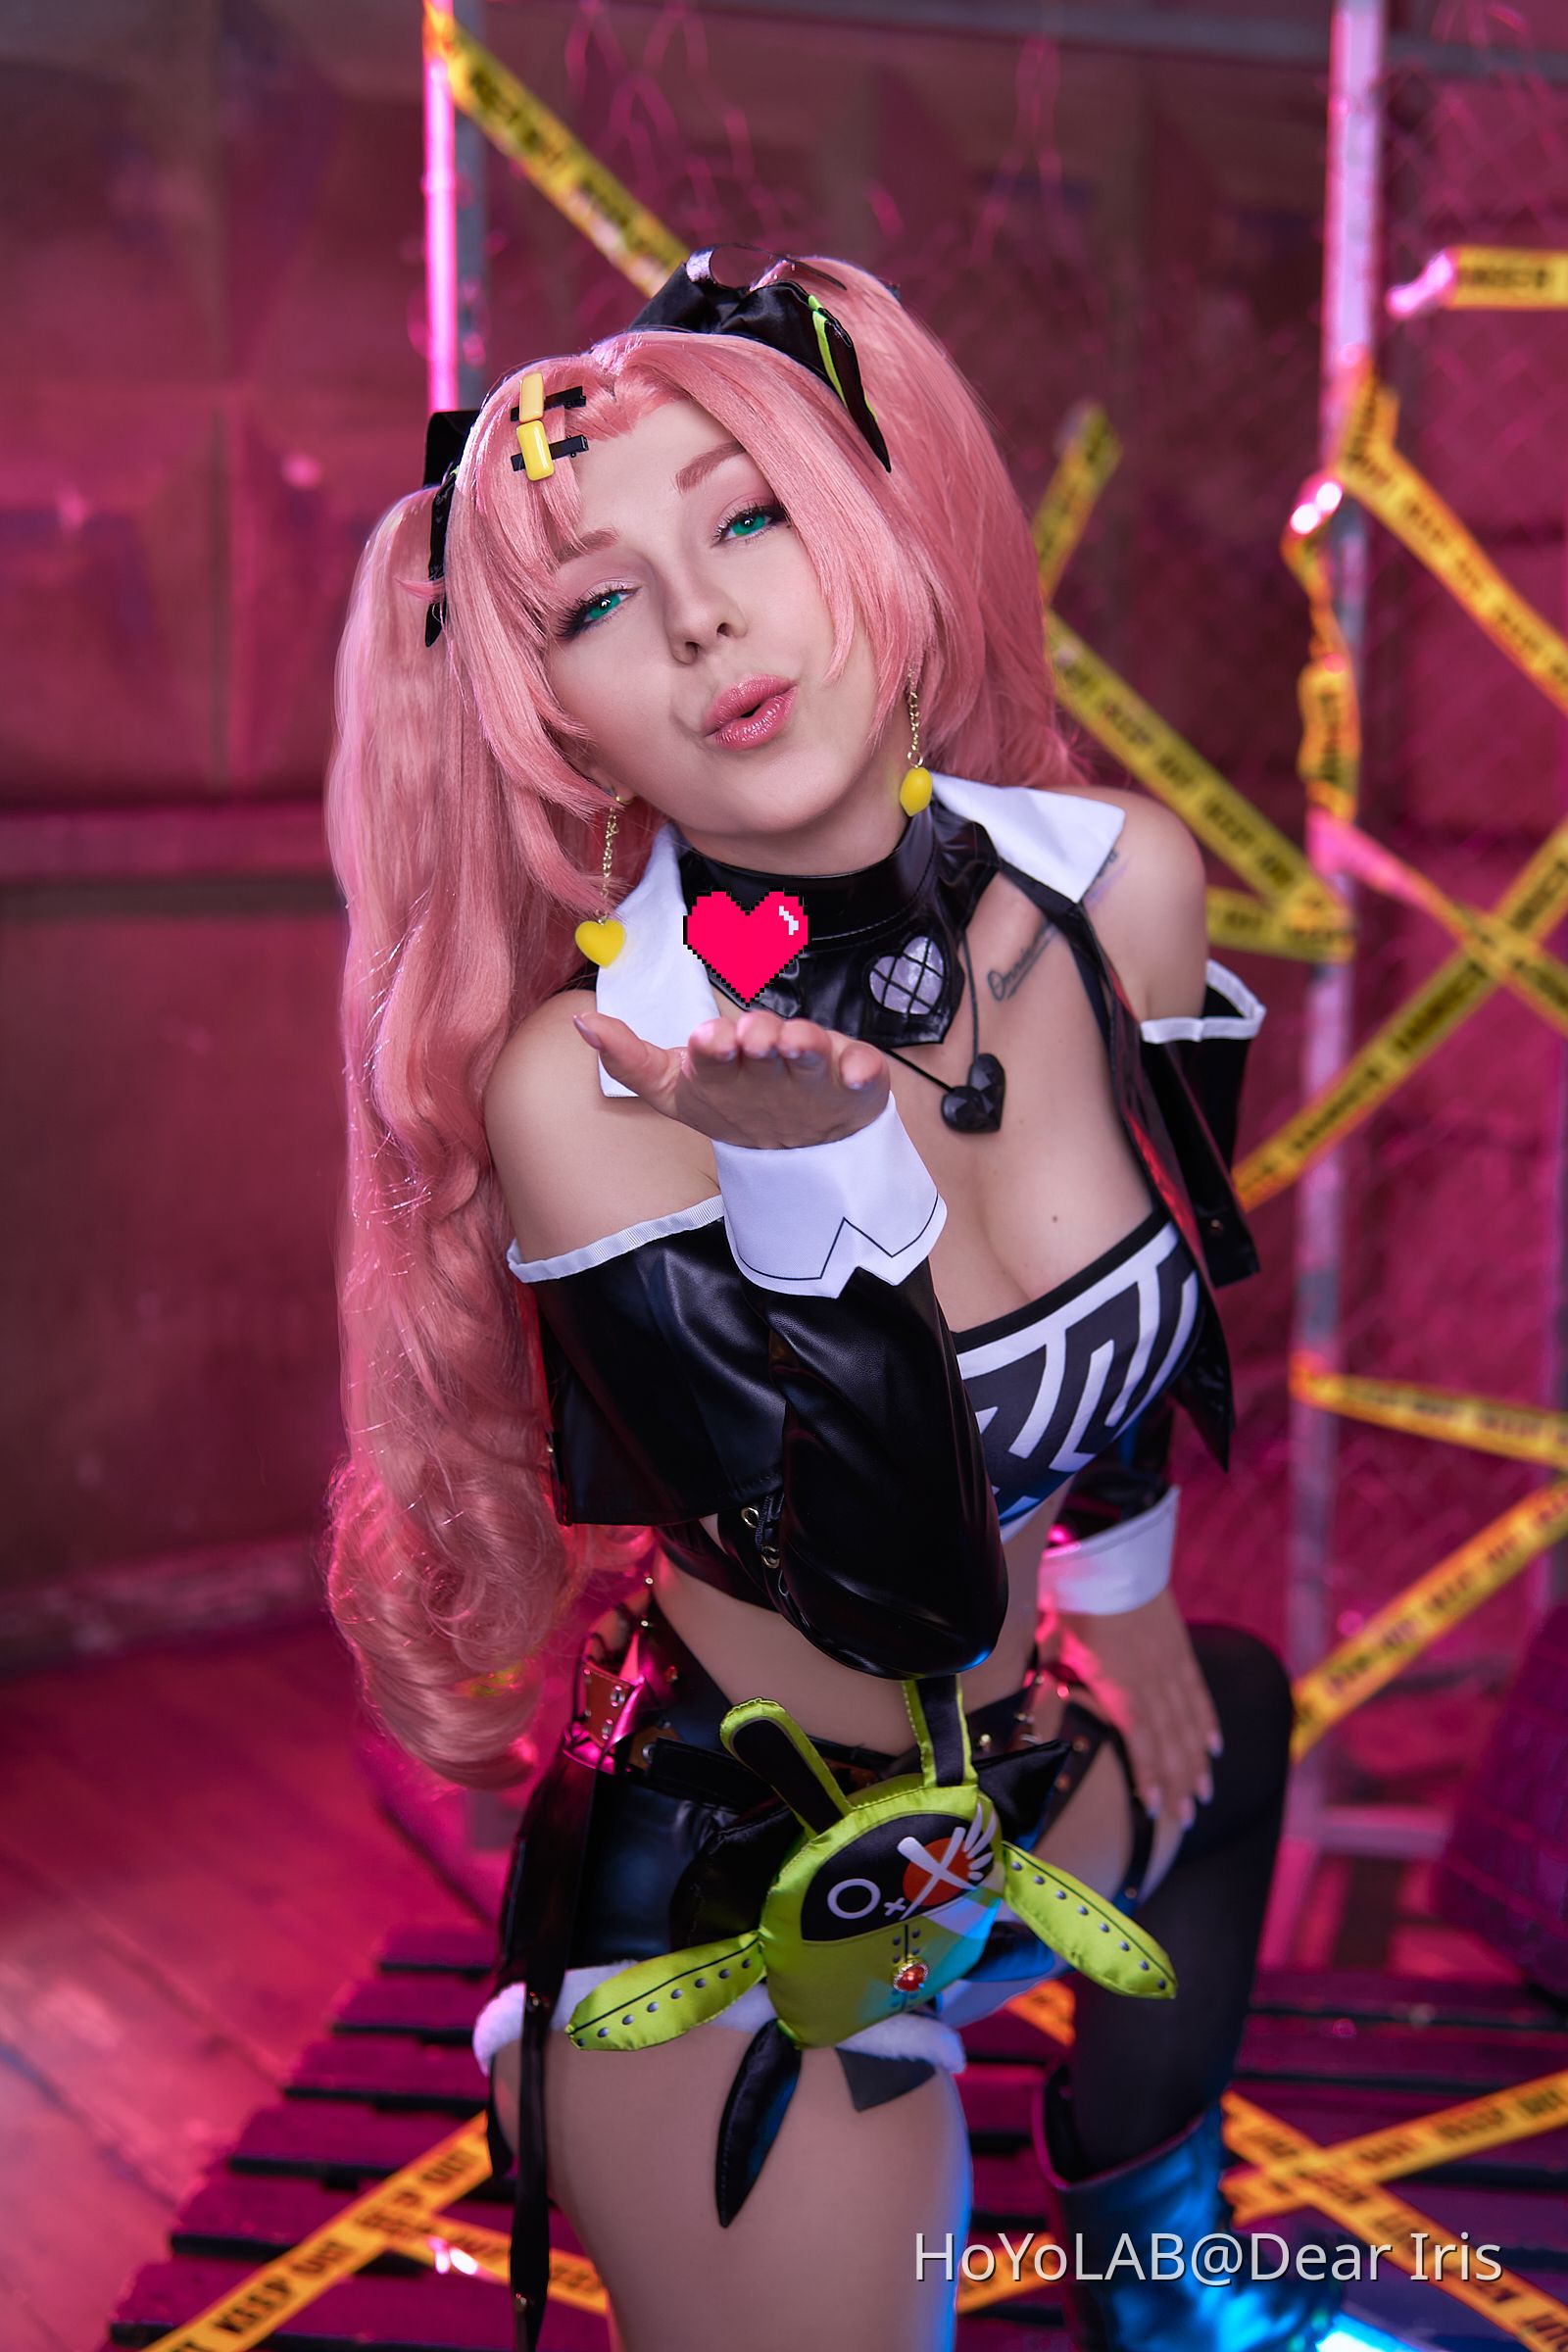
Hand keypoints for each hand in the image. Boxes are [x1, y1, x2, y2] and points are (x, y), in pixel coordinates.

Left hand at [571, 1005, 891, 1150]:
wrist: (797, 1141)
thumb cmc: (731, 1102)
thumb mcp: (673, 1089)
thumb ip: (629, 1060)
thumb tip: (581, 1023)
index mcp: (729, 1055)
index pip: (716, 1046)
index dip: (712, 1043)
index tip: (704, 1042)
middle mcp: (771, 1055)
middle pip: (767, 1039)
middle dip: (759, 1037)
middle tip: (751, 1042)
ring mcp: (813, 1069)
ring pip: (812, 1049)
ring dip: (804, 1043)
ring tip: (795, 1047)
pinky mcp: (853, 1085)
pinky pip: (862, 1072)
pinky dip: (861, 1070)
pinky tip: (854, 1073)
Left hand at [1039, 1586, 1222, 1830]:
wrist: (1113, 1547)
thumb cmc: (1075, 1593)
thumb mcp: (1053, 1638)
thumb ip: (1049, 1676)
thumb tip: (1025, 1706)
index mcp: (1119, 1684)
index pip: (1140, 1743)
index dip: (1151, 1778)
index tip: (1157, 1811)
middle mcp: (1152, 1681)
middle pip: (1171, 1742)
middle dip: (1179, 1783)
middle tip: (1187, 1820)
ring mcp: (1171, 1665)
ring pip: (1189, 1723)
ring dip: (1197, 1762)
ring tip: (1204, 1795)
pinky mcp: (1180, 1648)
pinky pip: (1198, 1692)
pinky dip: (1207, 1721)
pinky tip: (1213, 1745)